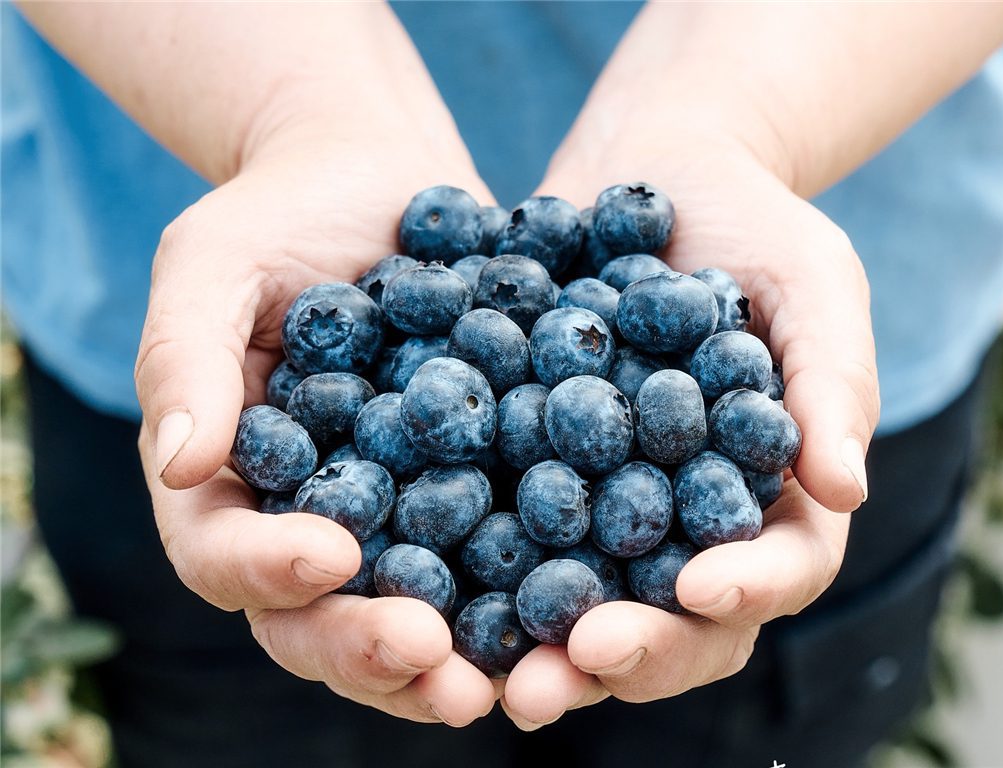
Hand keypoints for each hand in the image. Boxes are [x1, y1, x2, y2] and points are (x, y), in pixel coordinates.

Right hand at [134, 118, 497, 725]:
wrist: (376, 179)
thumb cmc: (278, 215)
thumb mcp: (213, 265)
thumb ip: (185, 358)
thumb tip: (178, 463)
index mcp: (230, 480)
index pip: (224, 553)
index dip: (268, 570)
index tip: (332, 558)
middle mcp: (310, 515)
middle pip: (318, 614)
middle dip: (369, 648)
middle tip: (433, 666)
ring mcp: (394, 511)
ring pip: (408, 610)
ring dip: (450, 657)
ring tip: (501, 683)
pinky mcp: (469, 487)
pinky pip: (491, 554)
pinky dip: (522, 593)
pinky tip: (569, 612)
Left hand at [500, 137, 877, 726]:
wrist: (650, 170)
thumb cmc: (753, 222)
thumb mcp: (811, 282)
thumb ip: (832, 379)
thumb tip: (844, 490)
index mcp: (770, 492)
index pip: (778, 567)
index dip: (743, 590)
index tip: (695, 591)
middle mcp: (685, 516)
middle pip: (671, 614)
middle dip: (625, 650)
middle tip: (566, 670)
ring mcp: (604, 498)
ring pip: (583, 595)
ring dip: (538, 642)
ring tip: (490, 677)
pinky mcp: (532, 465)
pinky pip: (506, 525)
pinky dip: (471, 563)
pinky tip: (423, 583)